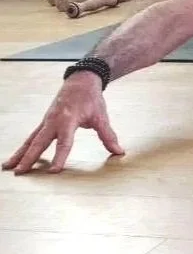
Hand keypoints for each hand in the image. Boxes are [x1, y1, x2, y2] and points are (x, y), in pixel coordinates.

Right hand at [2, 71, 123, 174]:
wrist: (81, 81)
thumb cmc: (91, 99)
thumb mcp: (101, 117)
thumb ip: (108, 136)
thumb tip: (119, 152)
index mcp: (69, 120)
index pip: (64, 142)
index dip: (60, 157)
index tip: (53, 171)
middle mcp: (54, 121)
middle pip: (40, 142)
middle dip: (30, 157)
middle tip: (20, 172)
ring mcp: (46, 121)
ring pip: (31, 140)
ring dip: (20, 154)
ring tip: (8, 168)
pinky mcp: (44, 122)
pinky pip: (31, 137)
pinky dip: (22, 148)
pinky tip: (14, 158)